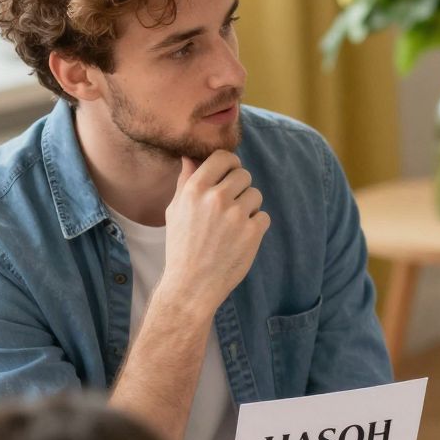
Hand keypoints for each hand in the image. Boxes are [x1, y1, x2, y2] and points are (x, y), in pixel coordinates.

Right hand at [158, 151, 269, 314]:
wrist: (192, 283)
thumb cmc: (182, 245)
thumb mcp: (176, 210)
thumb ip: (186, 180)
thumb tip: (190, 156)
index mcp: (194, 189)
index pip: (223, 157)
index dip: (230, 164)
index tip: (230, 173)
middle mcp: (215, 198)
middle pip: (244, 175)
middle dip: (240, 187)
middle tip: (230, 205)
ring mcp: (236, 215)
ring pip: (256, 195)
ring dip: (249, 207)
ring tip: (232, 225)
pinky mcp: (253, 232)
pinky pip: (264, 216)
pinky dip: (256, 226)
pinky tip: (240, 238)